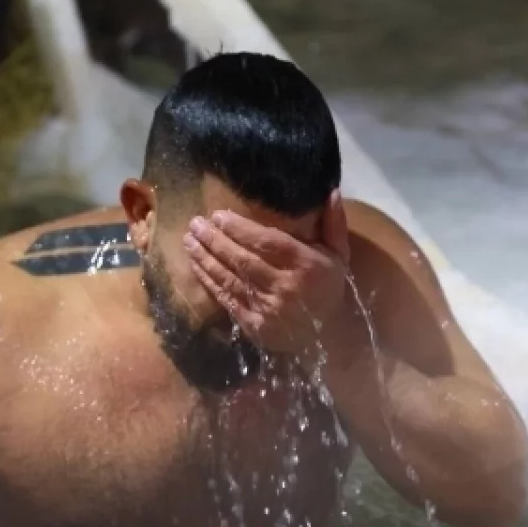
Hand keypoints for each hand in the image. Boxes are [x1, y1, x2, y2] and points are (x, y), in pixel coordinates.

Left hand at [184, 190, 351, 355]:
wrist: (329, 335)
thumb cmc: (330, 287)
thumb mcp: (339, 254)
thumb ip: (334, 223)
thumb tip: (331, 191)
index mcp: (306, 264)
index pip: (268, 242)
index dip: (240, 229)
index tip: (218, 216)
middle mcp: (286, 285)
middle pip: (243, 259)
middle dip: (215, 240)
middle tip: (195, 224)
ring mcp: (268, 308)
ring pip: (231, 279)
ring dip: (206, 259)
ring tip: (188, 241)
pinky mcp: (255, 325)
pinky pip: (228, 299)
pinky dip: (209, 282)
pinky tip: (196, 266)